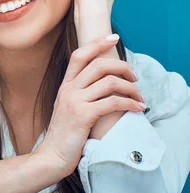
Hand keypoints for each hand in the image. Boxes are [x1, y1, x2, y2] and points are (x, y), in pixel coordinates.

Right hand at [32, 34, 145, 176]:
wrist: (53, 155)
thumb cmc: (64, 133)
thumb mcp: (67, 107)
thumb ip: (79, 92)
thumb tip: (101, 83)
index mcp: (65, 85)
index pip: (79, 55)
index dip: (97, 43)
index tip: (113, 37)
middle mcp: (68, 89)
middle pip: (99, 65)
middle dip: (123, 67)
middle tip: (134, 78)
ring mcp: (75, 101)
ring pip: (110, 82)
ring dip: (131, 88)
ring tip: (139, 97)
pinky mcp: (84, 115)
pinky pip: (113, 102)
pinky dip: (130, 103)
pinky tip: (137, 108)